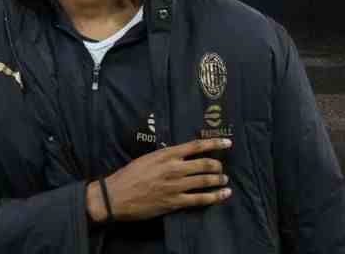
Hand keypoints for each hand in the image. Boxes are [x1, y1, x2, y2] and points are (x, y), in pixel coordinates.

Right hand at [87, 138, 232, 221]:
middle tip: (221, 167)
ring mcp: (176, 186)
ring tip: (224, 180)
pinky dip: (215, 197)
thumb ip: (164, 157)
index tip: (228, 142)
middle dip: (217, 165)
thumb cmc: (128, 176)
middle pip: (205, 164)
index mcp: (165, 155)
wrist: (116, 196)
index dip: (214, 143)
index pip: (195, 146)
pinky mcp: (176, 202)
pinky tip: (223, 195)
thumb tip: (179, 155)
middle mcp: (174, 168)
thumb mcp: (146, 159)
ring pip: (206, 181)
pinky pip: (201, 199)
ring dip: (219, 180)